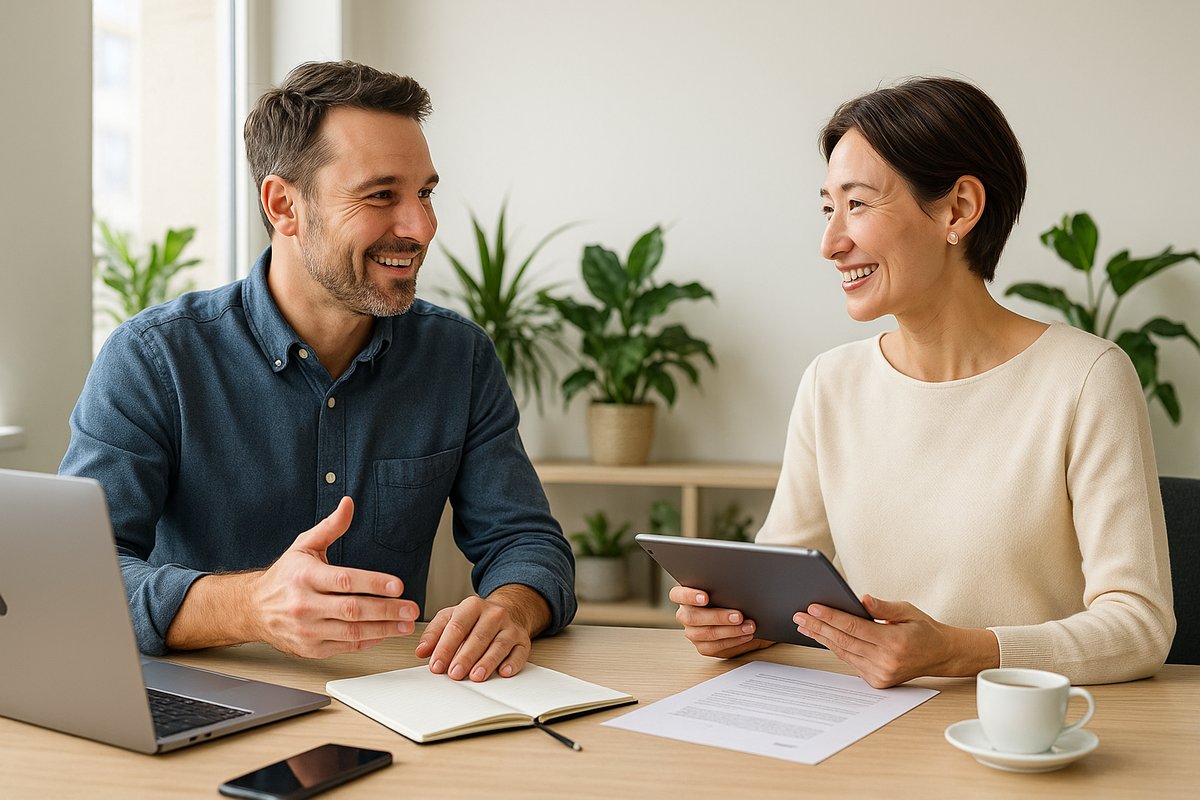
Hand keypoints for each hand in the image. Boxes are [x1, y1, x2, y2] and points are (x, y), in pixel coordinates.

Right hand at [249, 496, 419, 657]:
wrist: (252, 609)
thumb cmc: (284, 577)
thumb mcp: (304, 546)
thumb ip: (330, 527)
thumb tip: (348, 504)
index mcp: (305, 576)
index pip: (344, 580)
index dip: (373, 583)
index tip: (398, 585)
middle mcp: (304, 604)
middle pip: (352, 609)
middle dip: (387, 610)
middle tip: (411, 608)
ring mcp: (307, 630)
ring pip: (352, 632)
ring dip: (384, 629)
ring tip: (406, 624)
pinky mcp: (310, 648)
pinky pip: (345, 646)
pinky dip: (368, 641)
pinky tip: (384, 633)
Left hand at [415, 585, 548, 680]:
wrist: (506, 611)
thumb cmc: (474, 619)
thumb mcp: (451, 618)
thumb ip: (434, 633)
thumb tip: (422, 651)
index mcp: (472, 606)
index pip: (457, 627)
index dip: (445, 647)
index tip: (436, 665)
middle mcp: (494, 614)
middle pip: (479, 636)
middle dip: (465, 657)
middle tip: (454, 674)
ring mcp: (510, 627)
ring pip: (499, 645)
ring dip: (487, 662)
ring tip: (476, 676)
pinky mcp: (523, 640)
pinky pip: (519, 652)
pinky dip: (513, 663)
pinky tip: (504, 672)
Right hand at [670, 585, 774, 657]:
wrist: (740, 618)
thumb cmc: (729, 598)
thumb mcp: (724, 590)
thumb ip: (723, 589)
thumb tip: (735, 590)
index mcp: (684, 596)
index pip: (677, 594)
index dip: (689, 596)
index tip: (705, 598)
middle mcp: (685, 615)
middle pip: (693, 617)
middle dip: (718, 617)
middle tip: (738, 616)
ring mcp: (692, 632)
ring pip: (705, 634)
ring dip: (730, 631)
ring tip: (748, 627)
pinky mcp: (703, 647)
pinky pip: (715, 647)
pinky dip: (733, 641)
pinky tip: (746, 636)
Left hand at [793, 594, 998, 687]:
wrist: (940, 655)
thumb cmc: (923, 629)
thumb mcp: (907, 610)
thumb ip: (882, 607)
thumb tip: (861, 599)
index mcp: (893, 642)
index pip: (854, 628)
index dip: (831, 617)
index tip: (812, 607)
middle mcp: (885, 661)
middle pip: (843, 641)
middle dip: (818, 627)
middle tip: (799, 616)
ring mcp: (880, 674)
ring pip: (843, 653)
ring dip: (822, 638)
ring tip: (804, 625)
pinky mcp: (877, 681)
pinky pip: (851, 662)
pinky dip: (836, 648)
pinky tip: (823, 637)